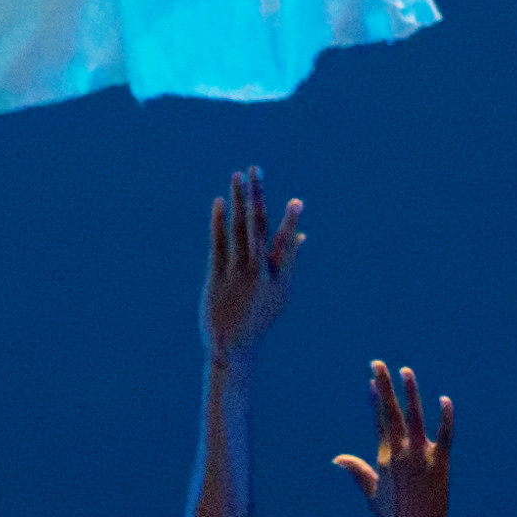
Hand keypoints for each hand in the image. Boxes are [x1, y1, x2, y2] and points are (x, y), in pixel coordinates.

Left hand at [202, 169, 302, 359]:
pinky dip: (219, 222)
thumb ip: (289, 259)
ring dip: (238, 201)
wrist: (233, 348)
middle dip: (257, 196)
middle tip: (256, 169)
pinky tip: (220, 203)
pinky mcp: (216, 277)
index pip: (285, 242)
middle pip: (258, 226)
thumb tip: (300, 233)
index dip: (290, 221)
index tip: (296, 202)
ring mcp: (236, 273)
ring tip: (238, 176)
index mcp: (276, 275)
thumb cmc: (259, 317)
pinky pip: (218, 244)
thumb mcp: (281, 292)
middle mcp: (258, 271)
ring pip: (238, 229)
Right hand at [336, 360, 451, 516]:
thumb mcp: (371, 493)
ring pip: (415, 418)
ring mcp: (420, 458)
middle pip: (391, 413)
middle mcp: (400, 453)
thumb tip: (338, 458)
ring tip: (406, 372)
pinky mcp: (440, 465)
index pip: (380, 422)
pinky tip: (445, 400)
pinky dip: (445, 418)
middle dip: (384, 387)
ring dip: (410, 393)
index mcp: (385, 458)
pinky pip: (445, 436)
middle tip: (379, 365)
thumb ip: (357, 471)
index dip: (376, 400)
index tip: (372, 381)